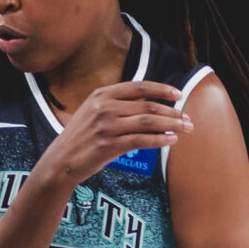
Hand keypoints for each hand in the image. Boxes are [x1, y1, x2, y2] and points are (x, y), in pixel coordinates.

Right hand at [30, 79, 189, 190]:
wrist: (61, 161)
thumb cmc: (80, 137)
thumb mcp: (93, 111)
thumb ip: (116, 104)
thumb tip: (148, 103)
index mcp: (101, 95)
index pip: (139, 87)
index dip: (162, 89)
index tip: (178, 95)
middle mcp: (105, 107)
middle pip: (148, 105)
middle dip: (172, 111)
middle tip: (188, 118)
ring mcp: (107, 126)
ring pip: (148, 121)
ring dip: (171, 125)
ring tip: (185, 129)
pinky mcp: (109, 145)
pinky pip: (141, 140)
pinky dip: (159, 140)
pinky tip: (171, 141)